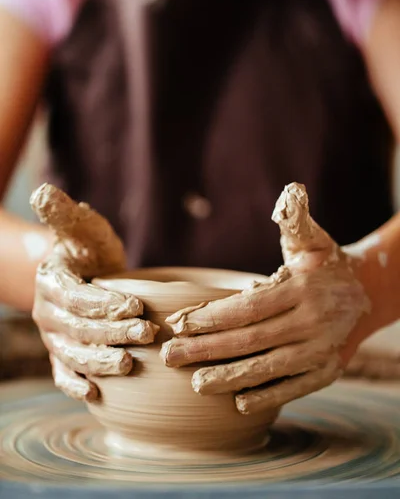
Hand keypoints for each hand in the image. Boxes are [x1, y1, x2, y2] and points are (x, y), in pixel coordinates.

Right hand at [30, 184, 158, 401]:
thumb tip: (42, 192)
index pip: (77, 298)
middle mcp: (47, 313)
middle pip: (80, 329)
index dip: (105, 303)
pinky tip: (96, 394)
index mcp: (51, 282)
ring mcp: (53, 338)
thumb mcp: (81, 228)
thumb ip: (64, 214)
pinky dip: (77, 385)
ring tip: (130, 363)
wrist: (83, 274)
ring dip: (102, 361)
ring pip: (75, 355)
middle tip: (149, 334)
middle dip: (114, 333)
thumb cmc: (87, 248)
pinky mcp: (62, 355)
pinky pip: (64, 375)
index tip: (137, 305)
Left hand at [161, 183, 370, 414]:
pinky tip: (239, 404)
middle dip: (208, 349)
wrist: (368, 294)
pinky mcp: (328, 370)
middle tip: (171, 356)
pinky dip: (268, 396)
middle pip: (251, 341)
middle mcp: (312, 322)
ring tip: (195, 383)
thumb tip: (291, 191)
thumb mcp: (312, 238)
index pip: (250, 307)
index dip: (213, 317)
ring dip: (230, 378)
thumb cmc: (326, 263)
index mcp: (302, 288)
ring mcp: (322, 350)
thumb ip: (297, 219)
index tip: (179, 323)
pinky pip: (295, 387)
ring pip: (269, 368)